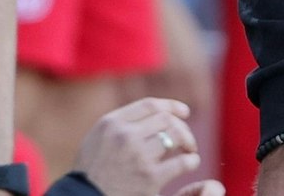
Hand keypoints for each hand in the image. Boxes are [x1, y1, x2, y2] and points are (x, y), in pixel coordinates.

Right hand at [76, 98, 206, 195]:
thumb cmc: (91, 172)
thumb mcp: (97, 139)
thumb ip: (121, 124)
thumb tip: (158, 112)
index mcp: (110, 124)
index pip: (150, 105)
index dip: (172, 106)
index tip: (184, 112)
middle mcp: (124, 136)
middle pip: (167, 119)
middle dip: (182, 128)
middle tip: (185, 140)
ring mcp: (137, 156)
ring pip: (177, 136)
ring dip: (189, 142)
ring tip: (188, 150)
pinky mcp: (149, 177)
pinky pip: (183, 162)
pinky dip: (192, 161)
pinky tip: (189, 164)